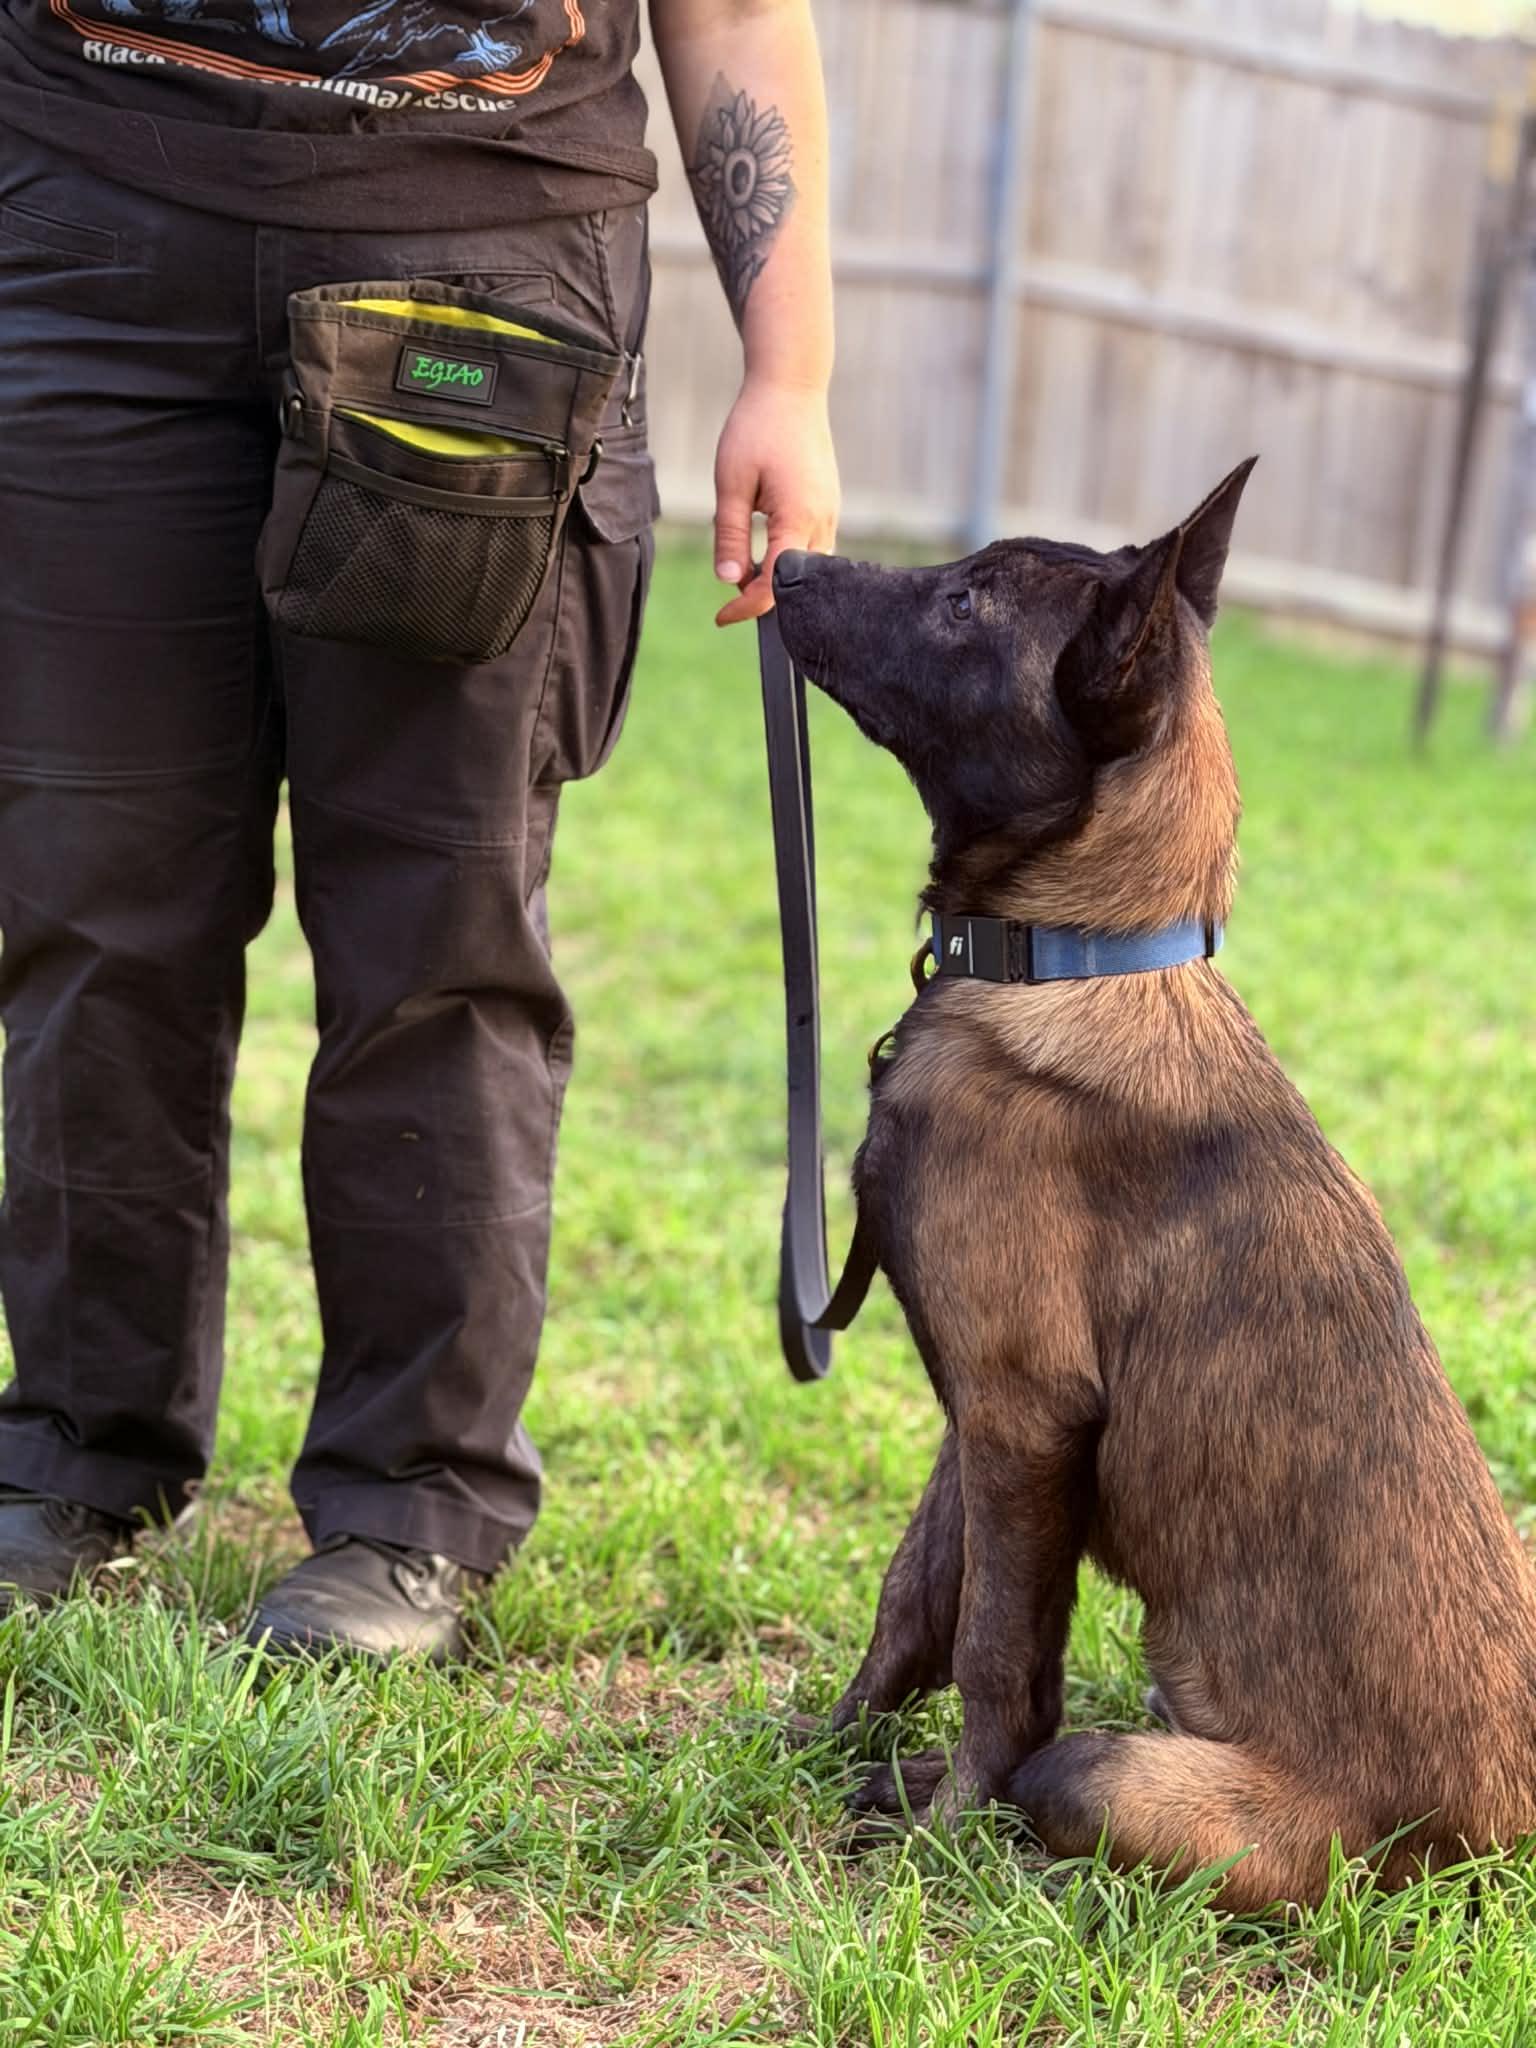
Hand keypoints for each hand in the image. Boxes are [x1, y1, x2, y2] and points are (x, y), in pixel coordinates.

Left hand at [712, 374, 839, 625]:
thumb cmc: (757, 428)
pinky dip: (787, 557)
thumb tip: (728, 582)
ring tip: (743, 565)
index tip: (721, 618)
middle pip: (797, 584)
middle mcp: (823, 522)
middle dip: (763, 597)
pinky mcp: (829, 505)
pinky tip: (763, 544)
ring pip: (808, 568)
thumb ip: (730, 536)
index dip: (746, 608)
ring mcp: (831, 514)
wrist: (791, 386)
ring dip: (776, 576)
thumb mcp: (731, 484)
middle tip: (728, 597)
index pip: (774, 586)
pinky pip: (812, 547)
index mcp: (798, 519)